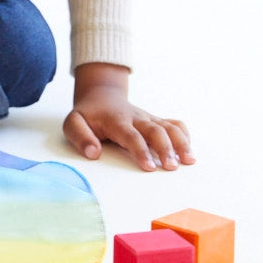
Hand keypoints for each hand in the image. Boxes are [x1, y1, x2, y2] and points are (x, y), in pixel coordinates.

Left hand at [63, 63, 193, 171]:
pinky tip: (189, 150)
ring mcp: (148, 118)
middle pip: (156, 130)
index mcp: (116, 120)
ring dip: (181, 143)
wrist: (101, 95)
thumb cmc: (88, 114)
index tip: (149, 167)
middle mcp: (136, 118)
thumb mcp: (73, 123)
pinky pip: (175, 124)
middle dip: (166, 148)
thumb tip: (93, 153)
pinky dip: (185, 135)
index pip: (131, 135)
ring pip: (169, 127)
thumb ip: (80, 137)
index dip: (141, 150)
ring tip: (189, 161)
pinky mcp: (156, 120)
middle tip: (171, 167)